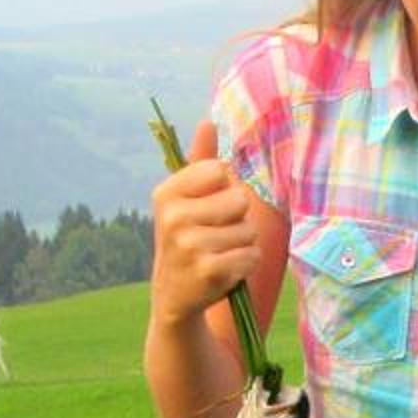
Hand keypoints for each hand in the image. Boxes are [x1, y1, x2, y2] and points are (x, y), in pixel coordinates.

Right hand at [148, 119, 257, 325]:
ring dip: (243, 244)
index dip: (224, 190)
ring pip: (249, 230)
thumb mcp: (186, 201)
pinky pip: (251, 255)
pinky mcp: (208, 271)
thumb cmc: (187, 239)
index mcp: (166, 193)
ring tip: (219, 255)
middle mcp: (172, 217)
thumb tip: (208, 122)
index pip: (220, 171)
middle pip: (239, 200)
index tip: (207, 209)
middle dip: (238, 220)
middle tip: (215, 237)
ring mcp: (188, 245)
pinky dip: (246, 265)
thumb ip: (200, 163)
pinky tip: (225, 273)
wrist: (174, 296)